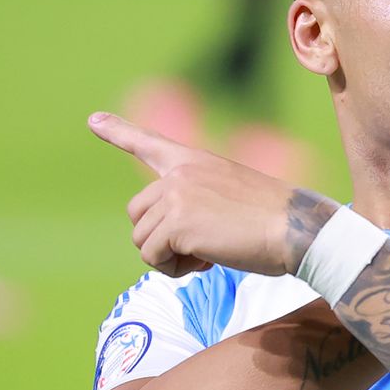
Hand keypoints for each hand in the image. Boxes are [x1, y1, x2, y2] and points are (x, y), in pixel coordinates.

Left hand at [88, 112, 299, 277]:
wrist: (295, 227)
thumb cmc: (274, 220)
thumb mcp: (232, 196)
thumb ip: (198, 202)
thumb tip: (171, 238)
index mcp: (195, 161)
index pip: (149, 143)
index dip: (119, 132)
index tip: (94, 120)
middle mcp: (180, 173)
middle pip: (138, 213)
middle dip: (160, 238)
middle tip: (200, 247)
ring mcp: (176, 196)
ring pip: (142, 240)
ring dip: (169, 257)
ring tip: (206, 254)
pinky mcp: (176, 223)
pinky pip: (152, 257)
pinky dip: (174, 269)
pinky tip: (206, 261)